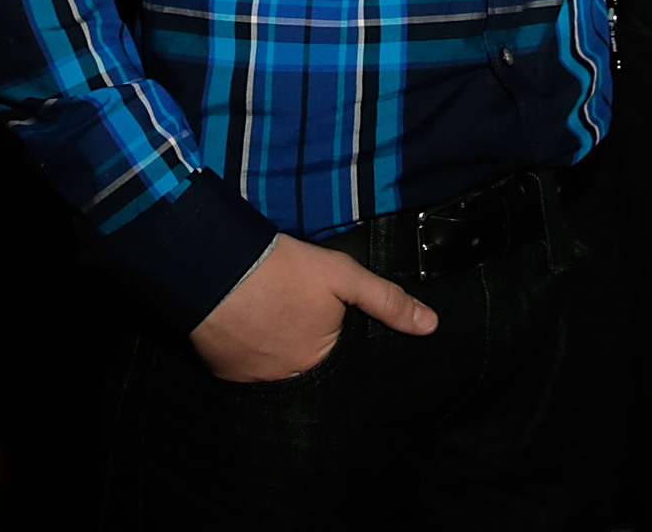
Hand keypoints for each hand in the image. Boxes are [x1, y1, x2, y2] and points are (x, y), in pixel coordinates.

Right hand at [190, 232, 436, 382]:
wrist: (220, 269)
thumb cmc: (286, 271)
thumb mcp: (344, 276)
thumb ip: (387, 301)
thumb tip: (431, 326)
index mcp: (322, 362)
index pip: (340, 359)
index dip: (338, 338)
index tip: (327, 316)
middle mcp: (290, 381)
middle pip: (307, 366)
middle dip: (306, 345)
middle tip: (297, 313)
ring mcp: (255, 381)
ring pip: (276, 368)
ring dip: (277, 349)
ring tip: (275, 317)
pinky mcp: (224, 374)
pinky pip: (246, 369)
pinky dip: (250, 352)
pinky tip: (251, 326)